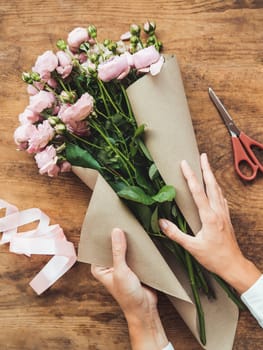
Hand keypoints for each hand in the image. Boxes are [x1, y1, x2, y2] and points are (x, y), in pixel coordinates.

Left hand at [91, 228, 168, 349]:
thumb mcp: (121, 272)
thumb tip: (116, 231)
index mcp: (99, 267)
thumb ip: (118, 252)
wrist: (145, 308)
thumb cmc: (128, 295)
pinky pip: (133, 252)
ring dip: (128, 240)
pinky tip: (140, 236)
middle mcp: (109, 265)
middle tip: (122, 218)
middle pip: (112, 245)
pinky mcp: (134, 265)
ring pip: (123, 247)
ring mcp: (122, 264)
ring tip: (132, 225)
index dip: (103, 235)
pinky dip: (137, 246)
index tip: (108, 220)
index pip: (99, 246)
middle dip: (117, 235)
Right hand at [159, 153, 260, 293]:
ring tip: (208, 167)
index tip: (184, 164)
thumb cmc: (214, 257)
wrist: (233, 264)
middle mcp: (218, 212)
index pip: (198, 191)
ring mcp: (224, 214)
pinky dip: (217, 189)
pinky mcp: (227, 218)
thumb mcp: (192, 247)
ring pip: (218, 190)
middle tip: (203, 156)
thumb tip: (161, 223)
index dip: (190, 176)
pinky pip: (222, 198)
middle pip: (212, 185)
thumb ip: (176, 234)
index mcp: (209, 217)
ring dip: (212, 177)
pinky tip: (216, 188)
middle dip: (206, 169)